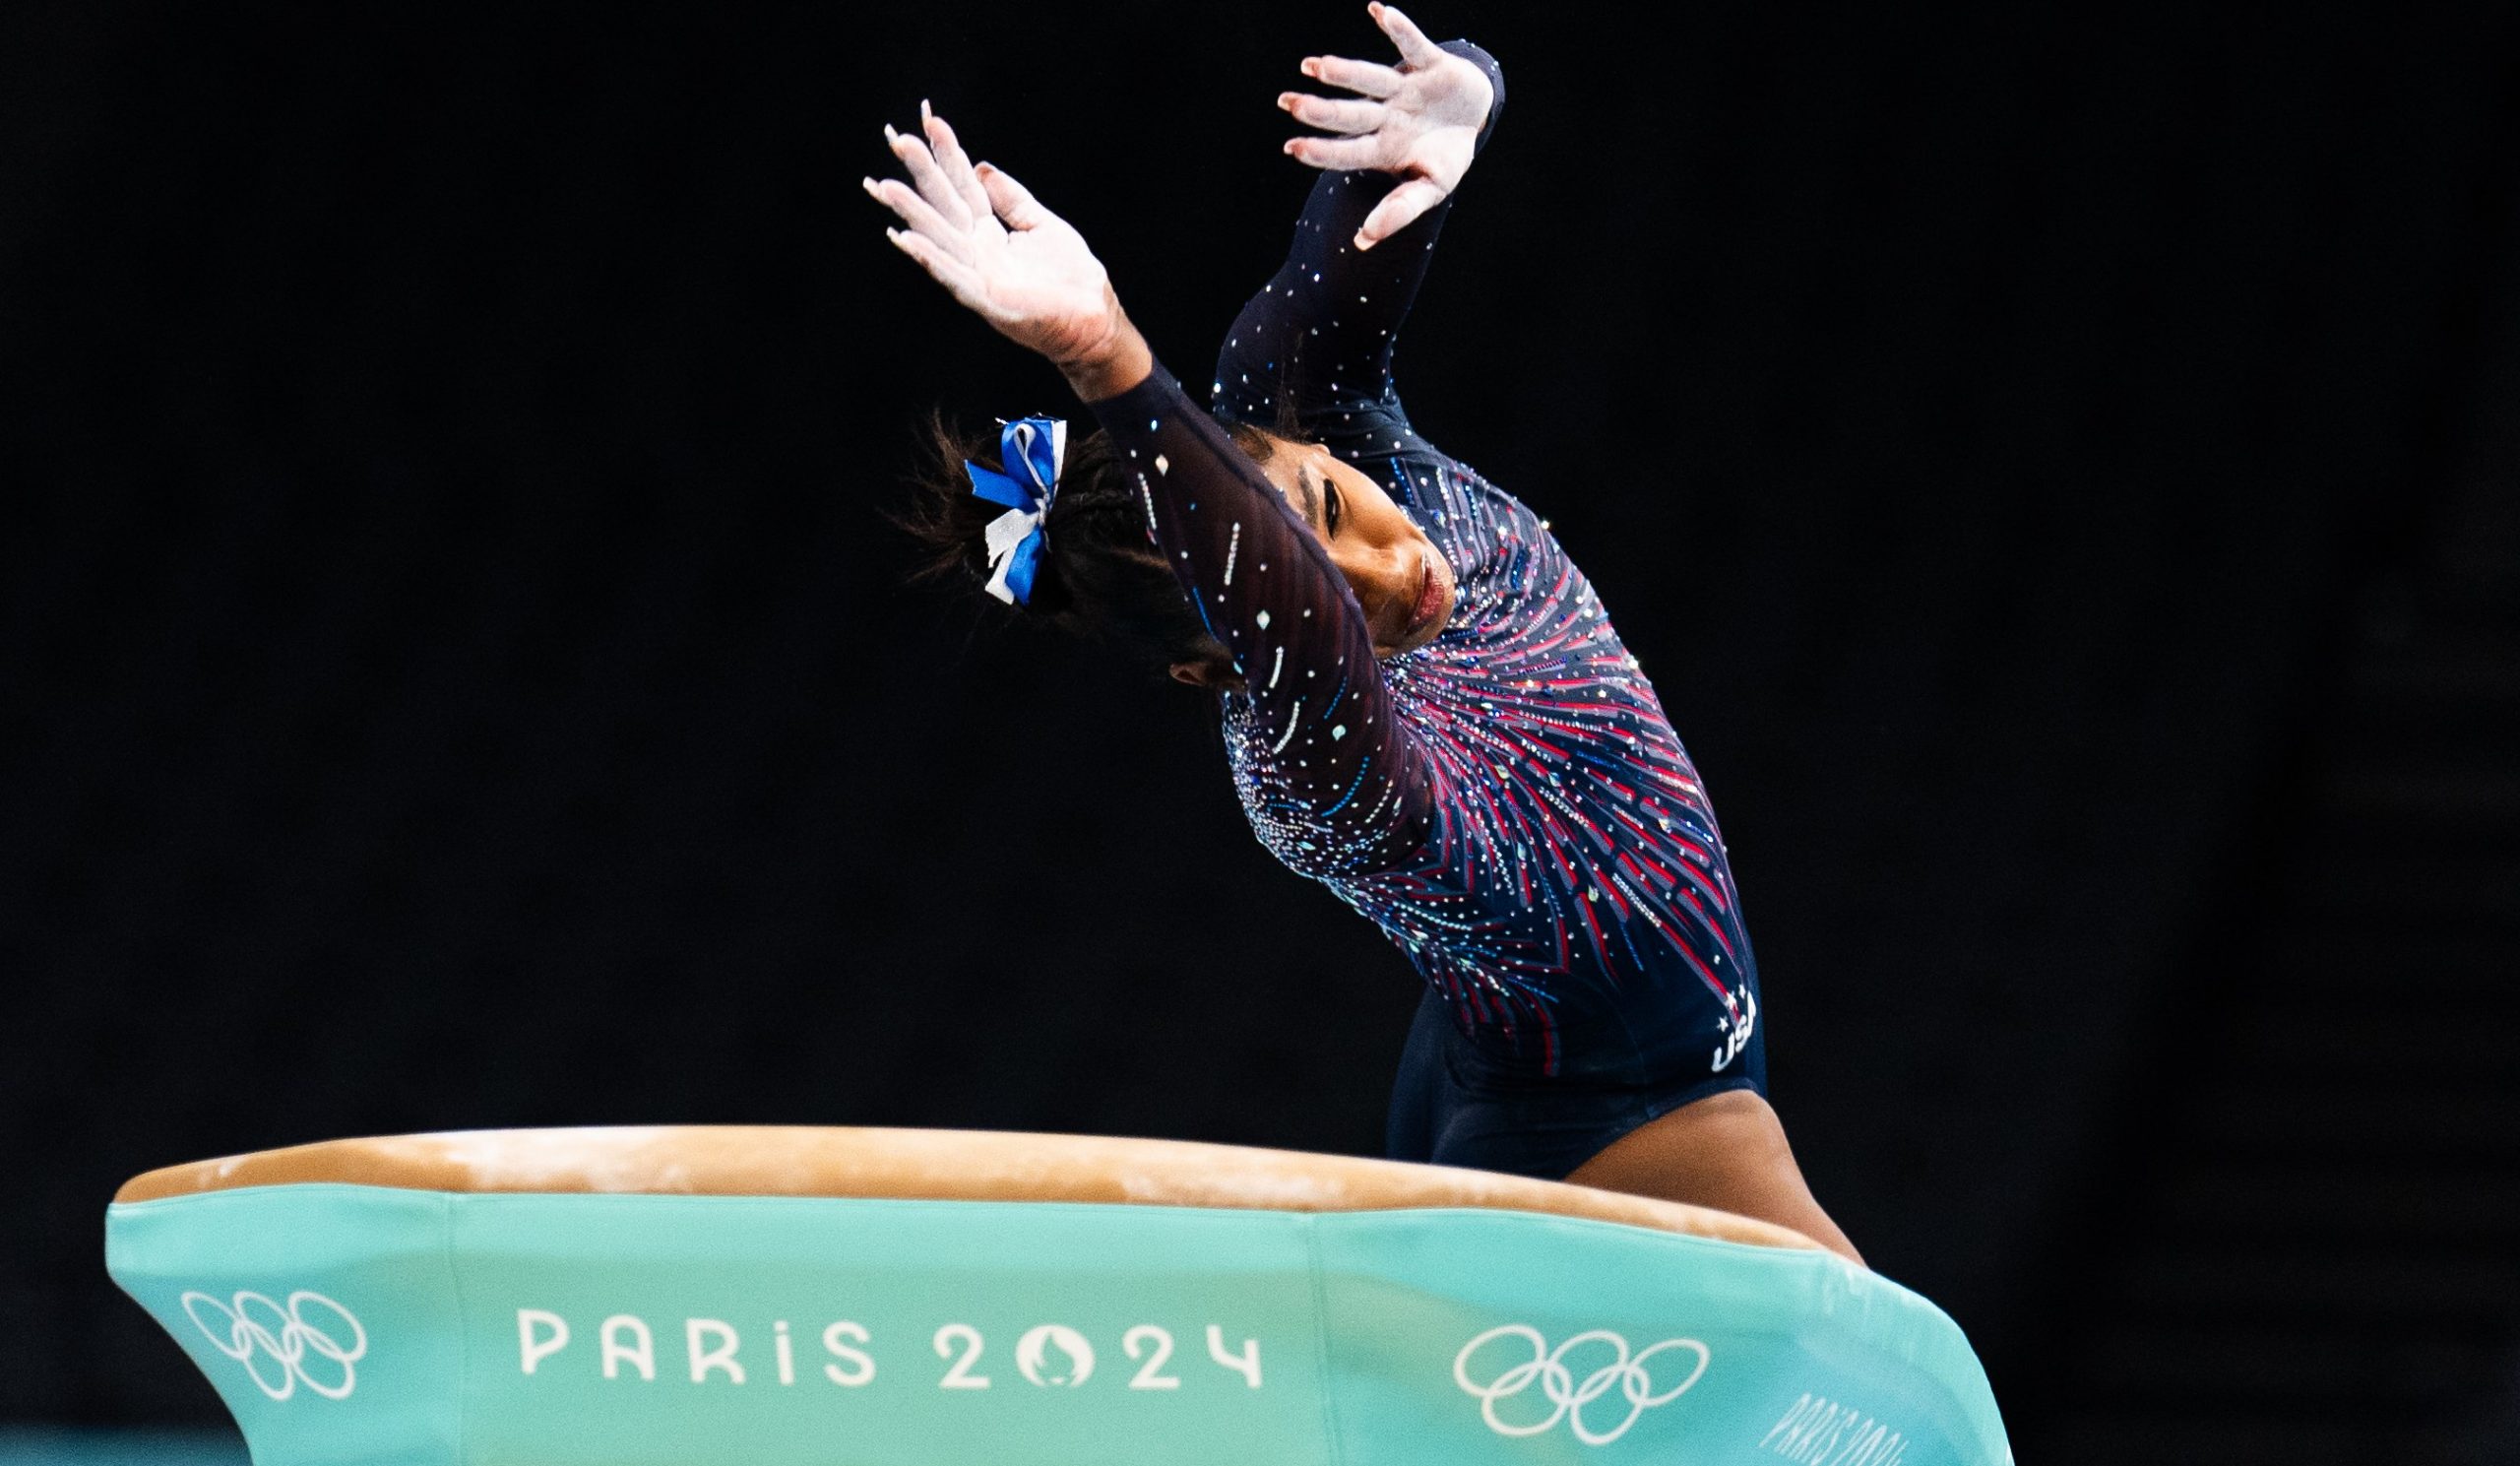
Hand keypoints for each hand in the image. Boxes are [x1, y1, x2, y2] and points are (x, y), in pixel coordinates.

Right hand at [863, 102, 1137, 379]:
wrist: (1096, 320)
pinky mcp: (989, 299)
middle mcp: (977, 251)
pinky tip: (906, 239)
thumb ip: (1011, 199)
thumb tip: (981, 168)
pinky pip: (954, 276)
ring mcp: (980, 275)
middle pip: (944, 205)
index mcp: (989, 232)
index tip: (930, 120)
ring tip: (886, 187)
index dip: (947, 154)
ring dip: (913, 213)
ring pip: (940, 238)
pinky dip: (931, 258)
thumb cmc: (1072, 278)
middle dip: (922, 174)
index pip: (962, 186)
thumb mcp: (1041, 224)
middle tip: (899, 139)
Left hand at [1279, 3, 1494, 250]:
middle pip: (1350, 114)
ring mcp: (1405, 88)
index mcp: (1382, 147)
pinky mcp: (1430, 64)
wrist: (1475, 117)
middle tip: (1287, 103)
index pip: (1346, 150)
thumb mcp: (1432, 188)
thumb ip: (1399, 211)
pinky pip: (1412, 44)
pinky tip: (1377, 10)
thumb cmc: (1445, 157)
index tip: (1291, 147)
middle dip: (1321, 111)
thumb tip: (1363, 241)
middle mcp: (1386, 115)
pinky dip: (1398, 28)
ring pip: (1371, 79)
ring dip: (1346, 73)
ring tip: (1316, 67)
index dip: (1321, 150)